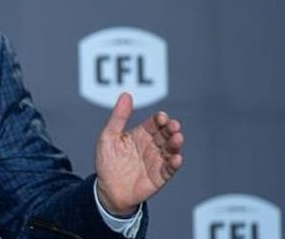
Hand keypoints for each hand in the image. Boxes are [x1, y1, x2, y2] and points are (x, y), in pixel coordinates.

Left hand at [95, 92, 183, 215]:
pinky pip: (170, 169)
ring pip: (170, 149)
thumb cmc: (107, 162)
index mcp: (140, 134)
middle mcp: (151, 146)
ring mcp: (157, 160)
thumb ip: (118, 117)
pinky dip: (174, 163)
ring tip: (177, 138)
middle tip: (173, 126)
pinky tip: (176, 158)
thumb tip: (126, 95)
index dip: (159, 119)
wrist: (107, 189)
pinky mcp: (160, 176)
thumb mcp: (108, 137)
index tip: (161, 117)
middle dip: (170, 129)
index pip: (154, 123)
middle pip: (165, 134)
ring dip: (175, 144)